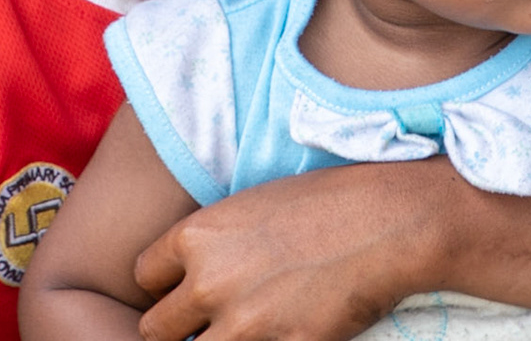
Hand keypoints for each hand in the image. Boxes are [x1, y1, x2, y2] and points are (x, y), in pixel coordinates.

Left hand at [135, 158, 451, 340]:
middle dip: (179, 328)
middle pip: (155, 330)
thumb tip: (197, 276)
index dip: (166, 287)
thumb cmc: (327, 202)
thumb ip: (214, 244)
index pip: (144, 278)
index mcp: (196, 236)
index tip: (186, 290)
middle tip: (211, 321)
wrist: (387, 220)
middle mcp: (209, 282)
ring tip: (244, 328)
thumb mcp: (251, 206)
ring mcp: (244, 323)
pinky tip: (281, 330)